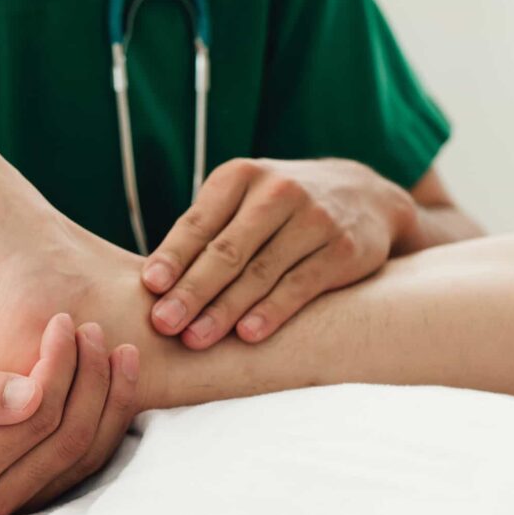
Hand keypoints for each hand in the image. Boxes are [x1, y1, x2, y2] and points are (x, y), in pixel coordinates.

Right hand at [0, 313, 138, 514]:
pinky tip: (116, 382)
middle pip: (70, 439)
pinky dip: (107, 421)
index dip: (60, 366)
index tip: (62, 321)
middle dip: (92, 379)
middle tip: (94, 330)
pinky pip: (84, 462)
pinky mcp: (34, 492)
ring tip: (122, 352)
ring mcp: (17, 502)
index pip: (37, 417)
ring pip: (87, 456)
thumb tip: (32, 391)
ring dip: (111, 401)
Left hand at [141, 158, 416, 347]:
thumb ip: (205, 233)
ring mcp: (314, 219)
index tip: (150, 286)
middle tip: (164, 323)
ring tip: (195, 338)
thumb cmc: (277, 208)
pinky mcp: (344, 249)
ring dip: (224, 310)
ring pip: (261, 272)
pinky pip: (300, 285)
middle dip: (192, 290)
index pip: (199, 222)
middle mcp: (278, 191)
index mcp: (240, 176)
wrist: (363, 195)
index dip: (173, 255)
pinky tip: (247, 335)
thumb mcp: (241, 201)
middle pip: (227, 249)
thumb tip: (154, 284)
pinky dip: (272, 312)